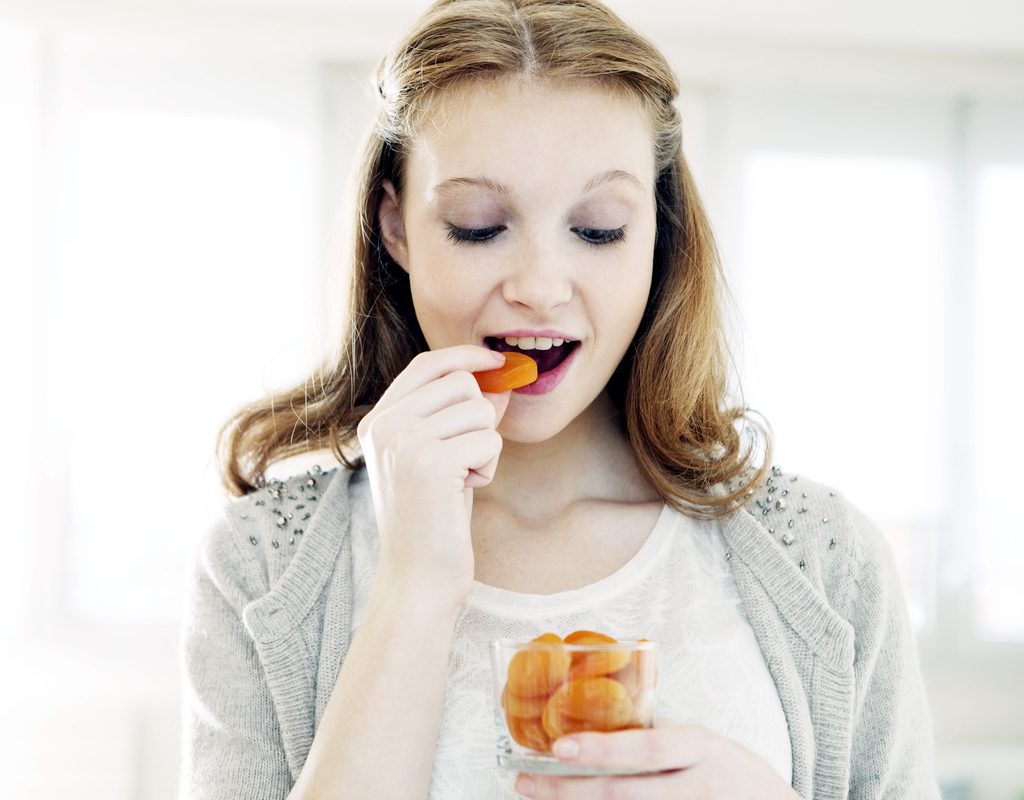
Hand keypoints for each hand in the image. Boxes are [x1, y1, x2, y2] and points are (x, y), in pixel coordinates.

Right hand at [357, 345, 510, 606]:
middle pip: (461, 383)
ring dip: (485, 445)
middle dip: (479, 418)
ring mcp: (403, 442)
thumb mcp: (440, 456)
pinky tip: (465, 490)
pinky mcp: (430, 463)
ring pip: (480, 410)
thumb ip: (458, 415)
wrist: (418, 576)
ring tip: (461, 478)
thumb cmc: (433, 517)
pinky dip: (489, 465)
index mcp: (377, 421)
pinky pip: (489, 439)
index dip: (466, 355)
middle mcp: (384, 425)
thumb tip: (498, 380)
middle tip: (464, 459)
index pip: (427, 364)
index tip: (496, 360)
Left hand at [514, 721, 798, 798]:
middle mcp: (697, 786)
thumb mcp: (707, 744)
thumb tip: (602, 722)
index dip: (603, 750)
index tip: (558, 748)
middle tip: (526, 782)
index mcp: (700, 747)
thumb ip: (662, 738)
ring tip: (538, 796)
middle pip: (625, 794)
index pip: (647, 749)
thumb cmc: (737, 774)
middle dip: (569, 791)